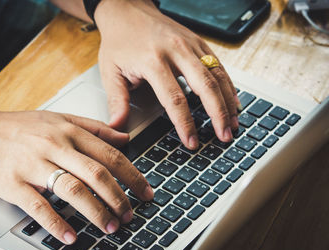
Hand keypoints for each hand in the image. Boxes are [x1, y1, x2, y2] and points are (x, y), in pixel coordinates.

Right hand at [0, 109, 152, 243]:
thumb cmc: (18, 127)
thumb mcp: (58, 118)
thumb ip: (93, 127)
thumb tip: (124, 138)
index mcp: (68, 131)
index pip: (109, 154)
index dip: (132, 175)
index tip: (145, 191)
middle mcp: (55, 146)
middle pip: (96, 173)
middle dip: (118, 197)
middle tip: (130, 215)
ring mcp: (33, 164)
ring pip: (73, 189)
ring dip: (96, 212)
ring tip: (110, 227)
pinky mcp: (13, 183)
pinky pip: (40, 206)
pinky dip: (58, 223)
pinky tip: (71, 236)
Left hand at [95, 0, 239, 148]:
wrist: (127, 9)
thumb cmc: (119, 41)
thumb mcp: (110, 71)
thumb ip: (117, 101)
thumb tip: (117, 127)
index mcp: (153, 61)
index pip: (174, 99)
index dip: (185, 123)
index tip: (191, 142)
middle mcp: (176, 50)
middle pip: (205, 86)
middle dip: (218, 114)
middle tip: (224, 137)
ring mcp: (190, 44)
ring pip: (217, 75)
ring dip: (228, 101)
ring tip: (234, 124)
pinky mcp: (197, 41)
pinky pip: (218, 64)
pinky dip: (228, 85)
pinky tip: (233, 101)